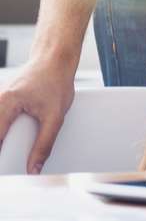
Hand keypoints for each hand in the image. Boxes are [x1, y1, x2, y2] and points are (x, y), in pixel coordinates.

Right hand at [0, 54, 76, 173]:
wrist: (55, 59)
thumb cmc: (56, 81)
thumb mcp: (56, 116)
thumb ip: (45, 144)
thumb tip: (34, 168)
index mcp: (6, 103)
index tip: (4, 171)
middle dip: (2, 146)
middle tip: (9, 163)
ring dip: (4, 138)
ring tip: (10, 149)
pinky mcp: (2, 101)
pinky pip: (0, 121)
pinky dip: (4, 131)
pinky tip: (9, 139)